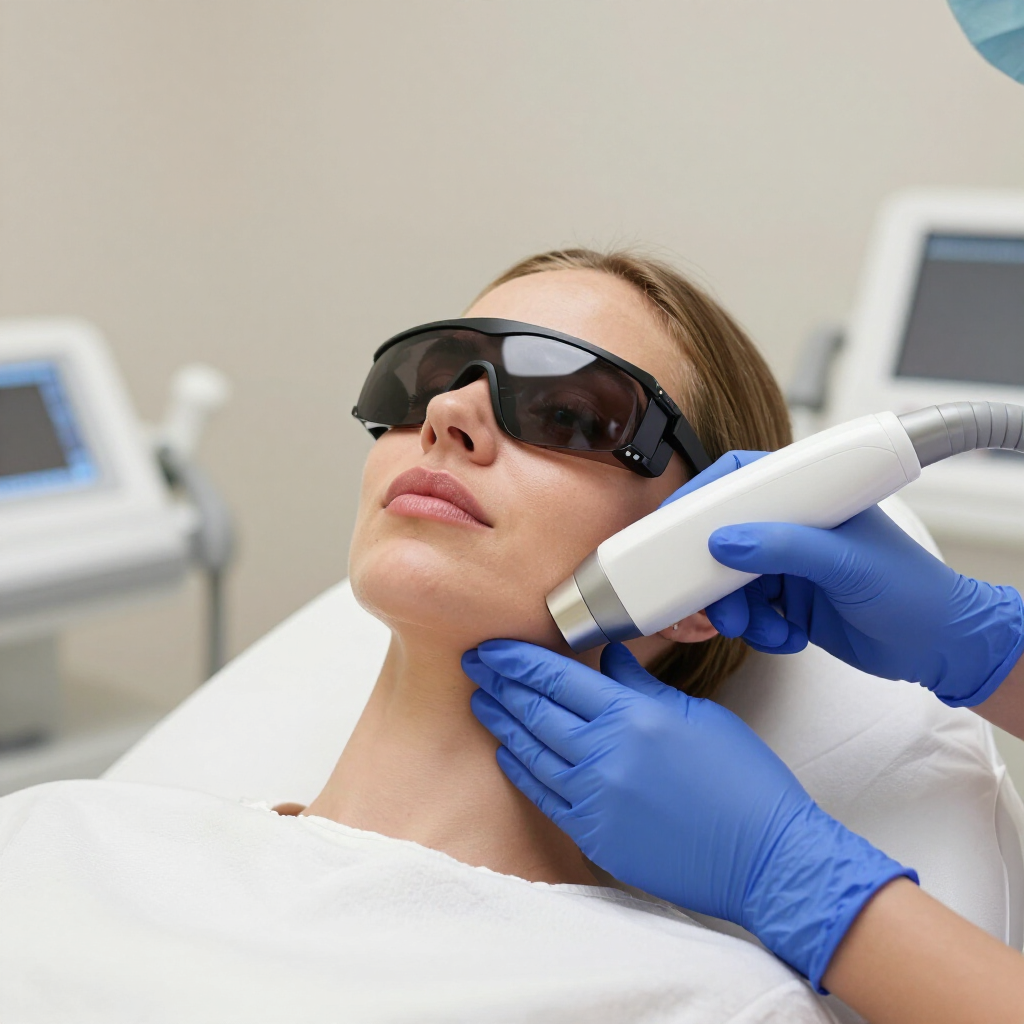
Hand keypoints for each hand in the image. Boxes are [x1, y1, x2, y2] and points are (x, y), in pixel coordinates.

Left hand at [464, 640, 913, 990]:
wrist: (767, 858)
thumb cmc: (743, 780)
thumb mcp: (697, 715)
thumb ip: (642, 685)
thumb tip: (608, 655)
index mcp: (632, 716)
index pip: (556, 678)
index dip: (516, 661)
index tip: (491, 648)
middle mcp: (605, 755)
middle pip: (535, 711)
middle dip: (499, 684)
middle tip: (475, 666)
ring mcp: (596, 799)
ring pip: (531, 752)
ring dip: (502, 724)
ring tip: (481, 703)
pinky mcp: (596, 837)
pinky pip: (545, 796)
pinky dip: (521, 770)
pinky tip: (507, 753)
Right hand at [662, 452, 1023, 706]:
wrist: (939, 649)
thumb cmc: (914, 592)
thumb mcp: (846, 564)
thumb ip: (784, 548)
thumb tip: (724, 541)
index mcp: (810, 498)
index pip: (741, 480)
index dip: (702, 497)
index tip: (675, 522)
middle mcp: (793, 528)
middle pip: (724, 538)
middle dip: (713, 575)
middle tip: (714, 603)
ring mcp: (788, 566)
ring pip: (730, 583)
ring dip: (736, 612)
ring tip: (762, 629)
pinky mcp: (788, 602)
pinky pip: (747, 613)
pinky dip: (758, 631)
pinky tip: (786, 636)